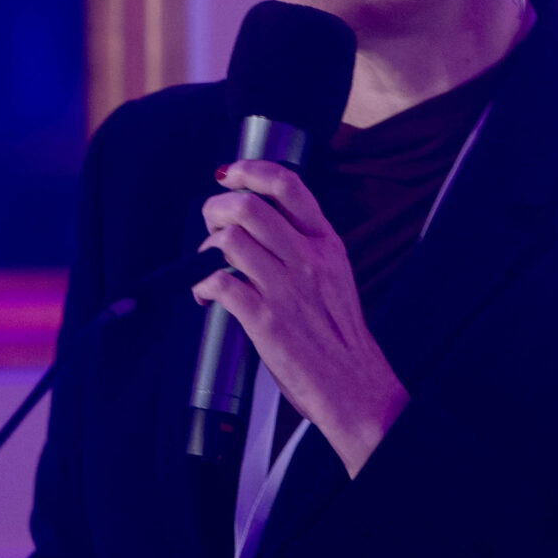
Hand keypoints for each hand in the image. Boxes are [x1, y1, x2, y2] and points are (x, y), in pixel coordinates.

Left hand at [193, 160, 406, 475]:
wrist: (356, 387)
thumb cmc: (340, 338)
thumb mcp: (334, 277)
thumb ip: (304, 249)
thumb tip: (258, 227)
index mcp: (326, 244)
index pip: (288, 186)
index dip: (250, 171)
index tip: (229, 175)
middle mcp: (307, 259)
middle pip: (249, 207)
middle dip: (217, 208)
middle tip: (210, 226)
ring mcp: (286, 289)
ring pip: (229, 240)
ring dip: (204, 249)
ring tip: (206, 266)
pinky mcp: (266, 320)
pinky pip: (220, 283)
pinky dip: (201, 285)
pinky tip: (204, 296)